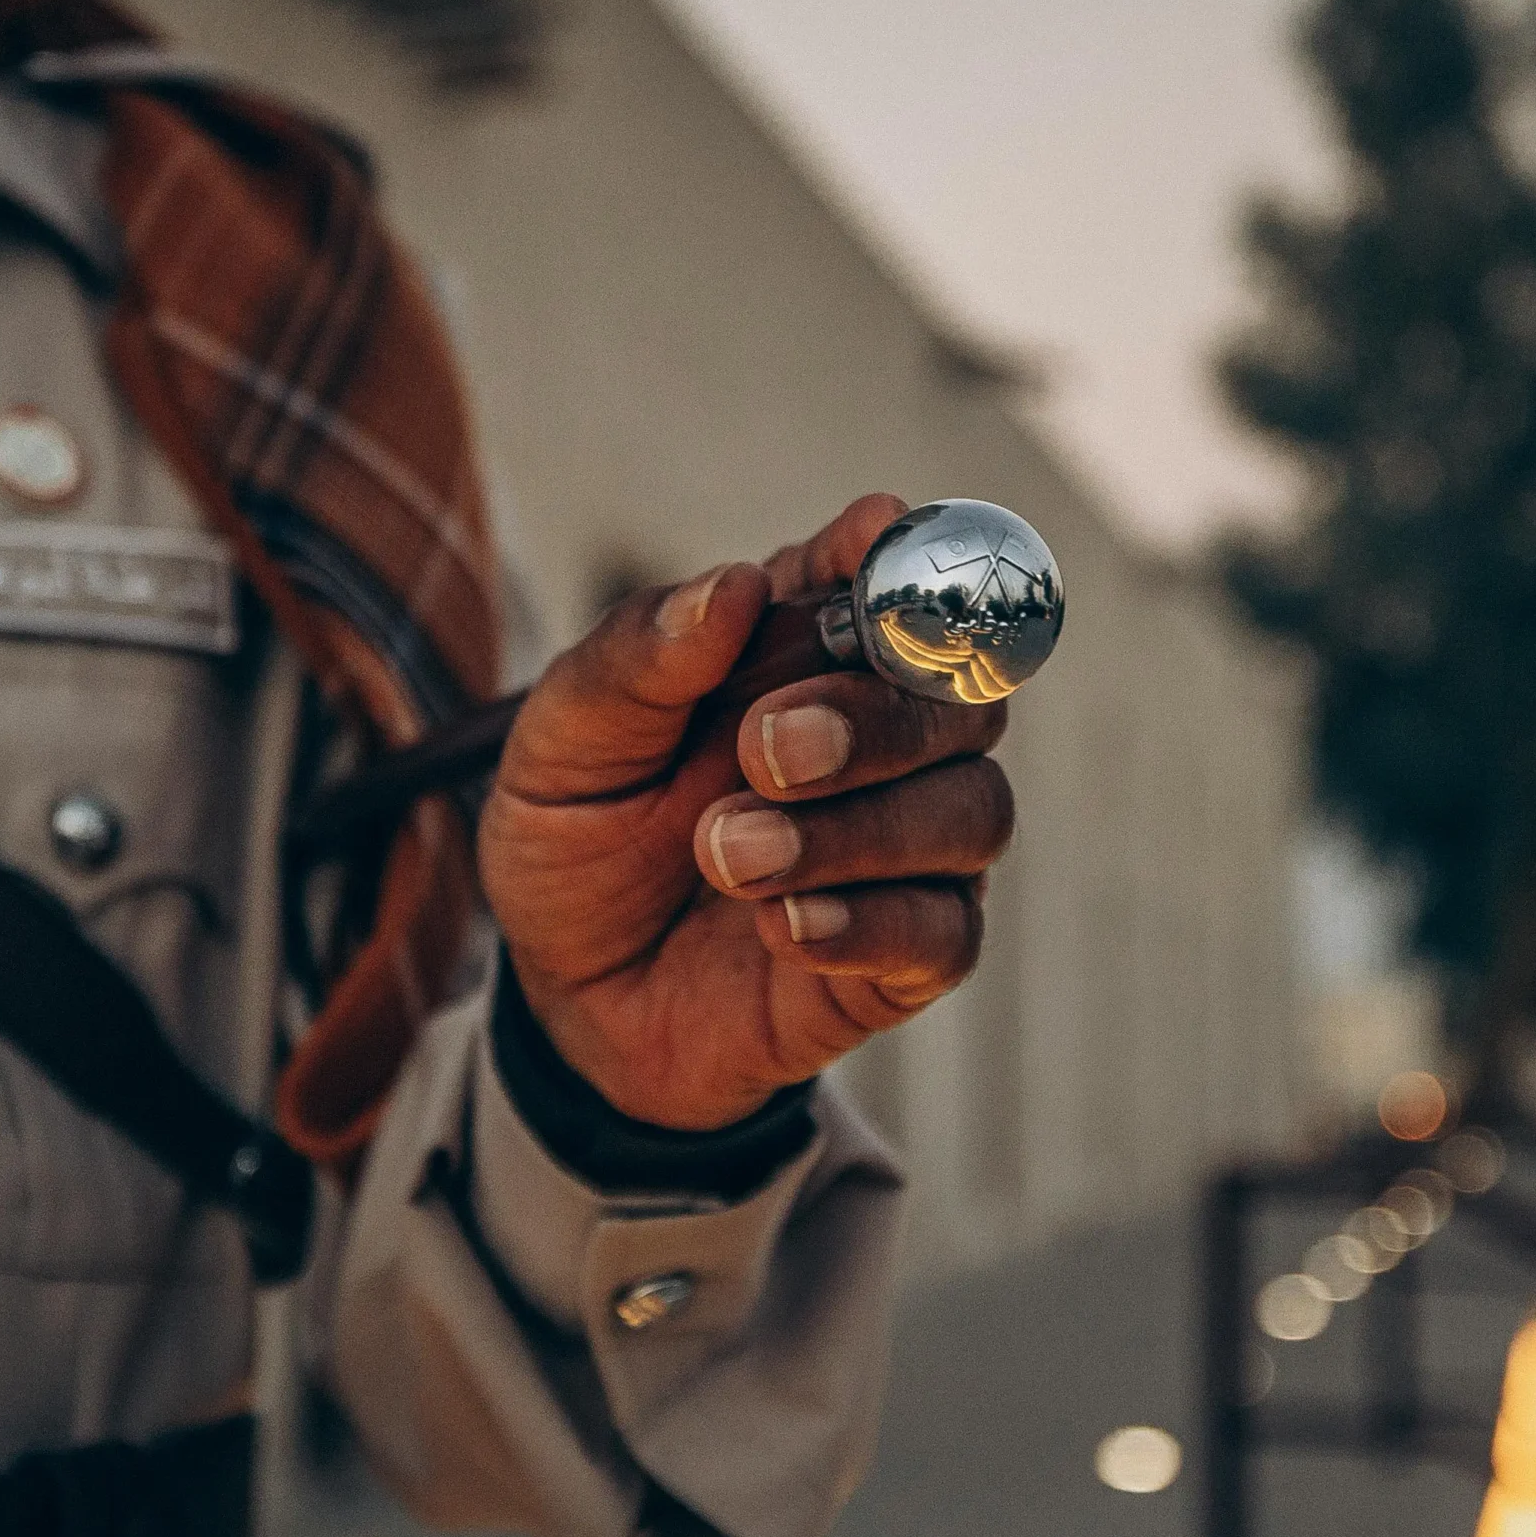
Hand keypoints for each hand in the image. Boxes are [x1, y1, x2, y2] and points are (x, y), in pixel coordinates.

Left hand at [479, 495, 1015, 1131]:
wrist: (564, 994)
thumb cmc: (580, 838)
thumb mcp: (565, 741)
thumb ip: (637, 658)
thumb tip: (734, 586)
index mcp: (807, 650)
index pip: (896, 577)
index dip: (905, 556)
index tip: (873, 542)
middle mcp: (883, 736)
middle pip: (964, 695)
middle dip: (874, 716)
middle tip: (762, 748)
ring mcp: (908, 847)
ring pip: (971, 811)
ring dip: (855, 832)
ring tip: (728, 856)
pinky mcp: (908, 954)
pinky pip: (945, 931)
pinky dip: (867, 923)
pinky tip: (779, 927)